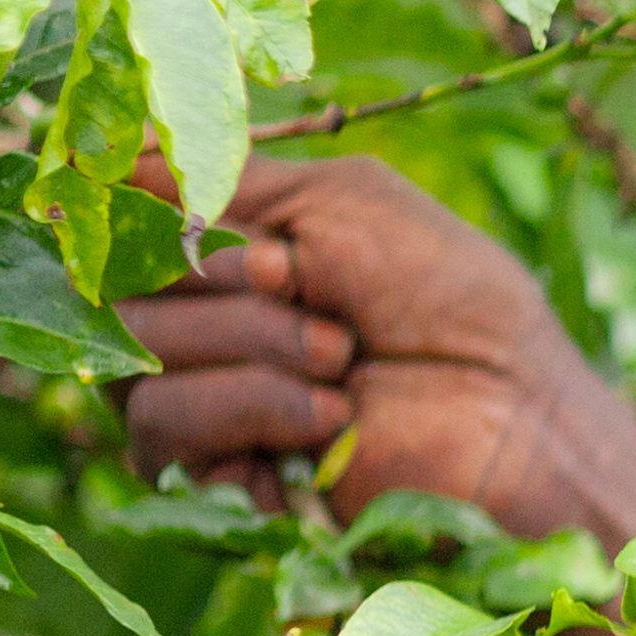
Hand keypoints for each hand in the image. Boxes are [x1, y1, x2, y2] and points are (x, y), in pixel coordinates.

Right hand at [129, 155, 635, 635]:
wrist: (524, 428)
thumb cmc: (464, 310)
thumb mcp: (353, 204)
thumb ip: (232, 177)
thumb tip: (110, 154)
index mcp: (237, 257)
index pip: (128, 220)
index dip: (179, 225)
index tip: (273, 250)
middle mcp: (211, 328)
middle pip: (123, 286)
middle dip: (231, 293)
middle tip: (336, 325)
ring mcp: (212, 406)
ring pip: (138, 356)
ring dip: (251, 353)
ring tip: (345, 374)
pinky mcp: (220, 481)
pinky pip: (159, 425)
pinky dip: (245, 411)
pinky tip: (327, 424)